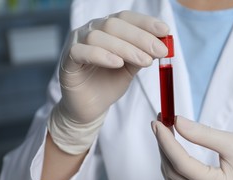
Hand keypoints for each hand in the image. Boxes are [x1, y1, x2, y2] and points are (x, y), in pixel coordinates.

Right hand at [48, 11, 168, 153]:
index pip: (126, 18)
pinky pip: (81, 52)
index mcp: (108, 29)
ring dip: (126, 48)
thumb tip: (161, 45)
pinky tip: (117, 63)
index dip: (146, 22)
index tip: (165, 31)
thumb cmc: (109, 83)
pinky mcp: (67, 61)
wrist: (91, 107)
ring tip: (145, 62)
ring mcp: (77, 43)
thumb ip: (142, 55)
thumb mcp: (131, 68)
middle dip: (141, 37)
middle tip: (160, 51)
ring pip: (99, 36)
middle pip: (114, 24)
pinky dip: (101, 55)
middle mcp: (91, 31)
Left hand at [151, 116, 232, 179]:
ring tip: (165, 132)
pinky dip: (173, 164)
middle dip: (164, 146)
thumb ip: (202, 134)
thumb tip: (176, 122)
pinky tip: (173, 148)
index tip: (157, 123)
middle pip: (174, 172)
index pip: (182, 164)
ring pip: (174, 178)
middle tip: (160, 122)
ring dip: (166, 155)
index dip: (166, 142)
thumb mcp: (232, 141)